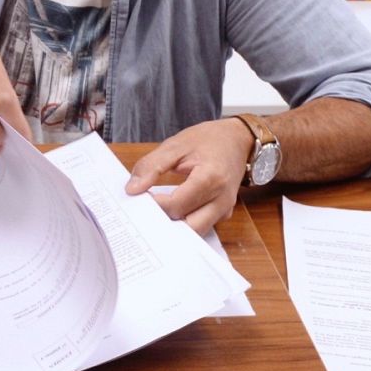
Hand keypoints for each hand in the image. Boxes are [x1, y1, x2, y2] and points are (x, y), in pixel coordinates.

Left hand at [125, 117, 255, 233]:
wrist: (238, 139)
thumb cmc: (208, 140)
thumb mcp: (175, 145)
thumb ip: (151, 166)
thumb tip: (132, 189)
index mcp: (210, 178)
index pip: (177, 205)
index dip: (154, 204)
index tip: (138, 196)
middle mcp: (222, 199)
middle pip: (188, 226)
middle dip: (165, 221)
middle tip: (145, 209)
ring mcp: (225, 209)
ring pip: (196, 231)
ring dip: (176, 225)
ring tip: (157, 211)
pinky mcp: (224, 213)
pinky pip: (202, 225)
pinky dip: (185, 222)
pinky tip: (171, 212)